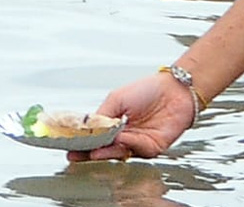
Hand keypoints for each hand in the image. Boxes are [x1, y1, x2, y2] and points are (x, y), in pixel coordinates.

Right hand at [67, 72, 196, 161]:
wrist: (175, 88)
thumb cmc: (147, 90)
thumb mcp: (116, 99)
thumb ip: (101, 116)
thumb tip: (87, 131)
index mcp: (113, 125)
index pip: (94, 139)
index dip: (81, 144)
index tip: (68, 148)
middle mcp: (124, 137)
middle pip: (102, 150)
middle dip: (88, 153)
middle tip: (75, 154)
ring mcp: (137, 143)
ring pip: (117, 153)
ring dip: (105, 151)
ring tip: (94, 149)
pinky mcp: (151, 147)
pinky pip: (136, 150)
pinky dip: (127, 144)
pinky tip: (122, 137)